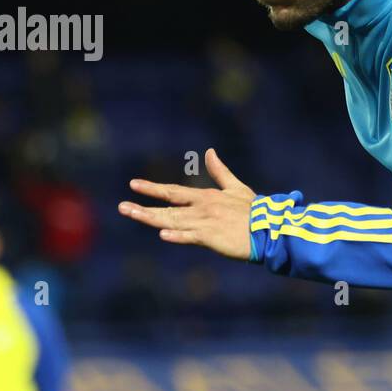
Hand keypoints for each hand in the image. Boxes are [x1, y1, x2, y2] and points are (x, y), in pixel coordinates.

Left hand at [119, 148, 256, 259]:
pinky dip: (178, 236)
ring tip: (133, 214)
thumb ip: (221, 171)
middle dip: (143, 207)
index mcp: (206, 197)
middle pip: (167, 208)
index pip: (174, 191)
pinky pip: (191, 237)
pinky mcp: (212, 238)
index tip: (133, 184)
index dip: (153, 188)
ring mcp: (205, 223)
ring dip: (151, 218)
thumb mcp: (237, 187)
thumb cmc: (254, 210)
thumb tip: (210, 152)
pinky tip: (163, 235)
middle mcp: (202, 208)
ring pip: (173, 221)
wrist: (269, 228)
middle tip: (122, 207)